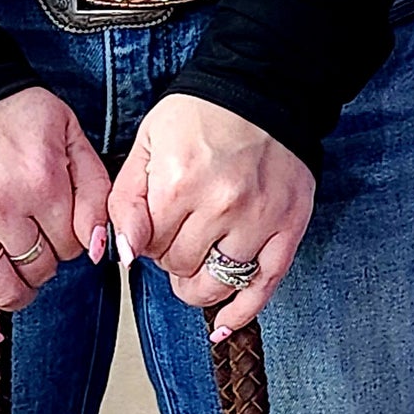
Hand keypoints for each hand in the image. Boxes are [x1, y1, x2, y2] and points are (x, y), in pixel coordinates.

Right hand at [0, 86, 111, 336]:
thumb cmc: (10, 112)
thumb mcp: (69, 136)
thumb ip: (95, 191)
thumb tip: (99, 250)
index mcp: (43, 184)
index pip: (72, 246)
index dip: (69, 240)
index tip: (56, 224)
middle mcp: (3, 209)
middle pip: (40, 269)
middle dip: (45, 262)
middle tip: (33, 241)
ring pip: (3, 286)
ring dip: (17, 291)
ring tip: (17, 277)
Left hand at [107, 94, 315, 335]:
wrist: (263, 87)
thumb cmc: (200, 116)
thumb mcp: (147, 145)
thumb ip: (125, 201)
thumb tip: (126, 256)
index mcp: (179, 184)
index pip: (149, 247)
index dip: (148, 241)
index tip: (156, 225)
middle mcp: (221, 205)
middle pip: (180, 268)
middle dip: (172, 259)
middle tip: (180, 236)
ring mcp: (258, 219)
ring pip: (216, 284)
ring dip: (199, 283)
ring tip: (198, 265)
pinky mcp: (288, 227)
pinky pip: (263, 286)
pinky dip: (241, 312)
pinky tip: (223, 326)